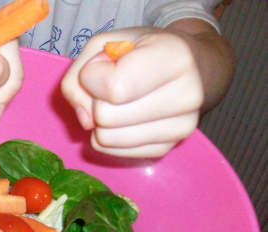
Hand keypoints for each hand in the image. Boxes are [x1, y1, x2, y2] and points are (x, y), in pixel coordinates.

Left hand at [61, 27, 203, 157]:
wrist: (190, 67)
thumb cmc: (141, 50)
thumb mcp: (103, 44)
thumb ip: (77, 76)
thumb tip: (85, 121)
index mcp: (175, 56)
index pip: (113, 87)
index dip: (92, 76)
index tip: (104, 65)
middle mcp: (187, 95)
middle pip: (106, 117)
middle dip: (97, 100)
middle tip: (114, 83)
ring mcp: (181, 127)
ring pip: (107, 139)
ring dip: (101, 121)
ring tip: (120, 100)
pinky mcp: (168, 148)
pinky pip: (114, 152)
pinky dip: (110, 135)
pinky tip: (125, 116)